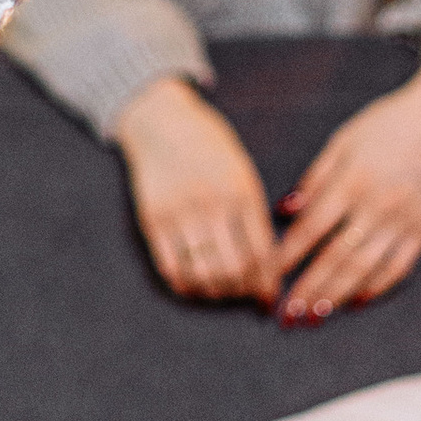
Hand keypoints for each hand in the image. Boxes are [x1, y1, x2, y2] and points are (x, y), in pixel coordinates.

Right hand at [112, 75, 278, 301]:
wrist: (161, 120)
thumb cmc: (209, 146)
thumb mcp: (241, 170)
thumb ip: (253, 213)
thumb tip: (266, 264)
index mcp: (241, 190)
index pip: (262, 252)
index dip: (267, 284)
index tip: (267, 300)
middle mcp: (212, 203)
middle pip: (235, 269)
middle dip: (242, 292)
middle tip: (244, 298)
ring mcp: (180, 211)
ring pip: (204, 273)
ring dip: (215, 292)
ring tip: (221, 292)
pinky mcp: (153, 218)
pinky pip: (171, 267)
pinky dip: (185, 286)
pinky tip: (193, 287)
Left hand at [272, 61, 420, 317]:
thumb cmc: (386, 124)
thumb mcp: (342, 140)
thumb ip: (314, 178)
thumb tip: (284, 211)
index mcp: (352, 181)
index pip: (311, 229)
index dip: (287, 256)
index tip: (268, 276)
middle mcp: (378, 206)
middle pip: (336, 258)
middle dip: (308, 288)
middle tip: (287, 315)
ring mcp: (404, 221)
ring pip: (366, 269)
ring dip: (338, 296)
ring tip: (315, 315)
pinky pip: (399, 267)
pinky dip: (377, 286)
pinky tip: (357, 300)